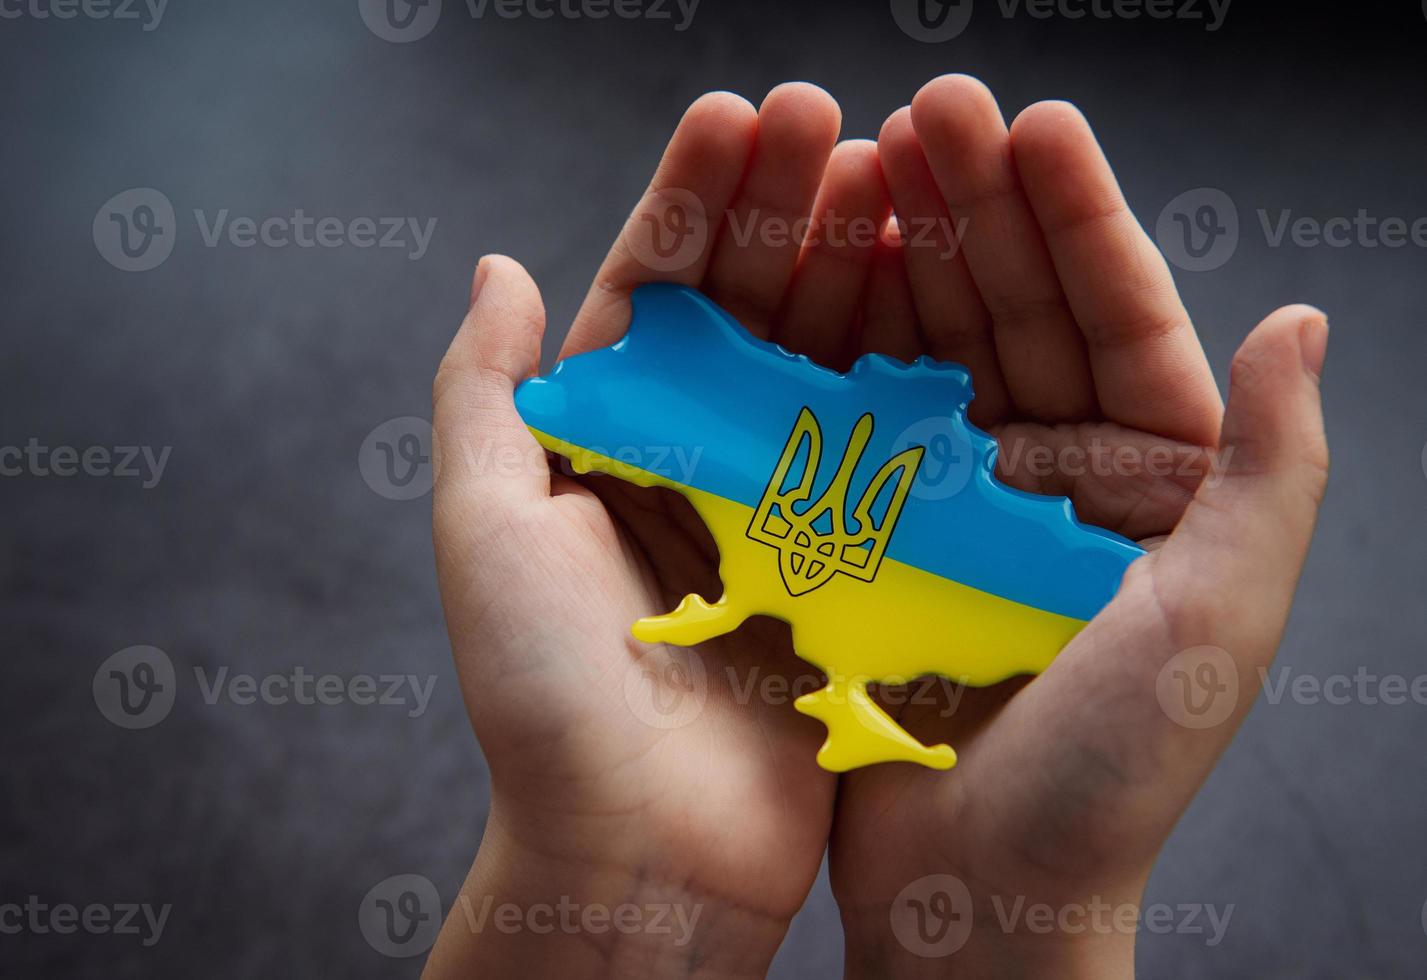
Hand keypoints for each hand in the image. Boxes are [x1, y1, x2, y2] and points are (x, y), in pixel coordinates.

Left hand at [426, 83, 893, 977]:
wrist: (644, 855)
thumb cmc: (545, 699)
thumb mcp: (486, 531)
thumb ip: (485, 397)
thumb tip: (495, 269)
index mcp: (604, 445)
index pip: (650, 293)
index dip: (692, 202)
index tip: (740, 117)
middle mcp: (692, 465)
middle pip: (745, 312)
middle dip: (785, 211)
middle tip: (835, 119)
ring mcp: (778, 512)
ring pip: (820, 364)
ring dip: (852, 270)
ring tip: (894, 179)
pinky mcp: (848, 565)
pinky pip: (879, 453)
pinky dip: (904, 376)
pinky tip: (936, 299)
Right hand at [825, 76, 1328, 977]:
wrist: (982, 890)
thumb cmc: (1111, 773)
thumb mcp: (1216, 620)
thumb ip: (1271, 471)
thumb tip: (1299, 317)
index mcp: (1151, 482)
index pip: (1119, 319)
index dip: (1076, 218)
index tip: (1029, 123)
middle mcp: (1054, 475)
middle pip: (1014, 313)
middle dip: (973, 208)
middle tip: (923, 112)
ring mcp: (957, 498)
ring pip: (928, 349)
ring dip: (896, 256)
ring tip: (852, 164)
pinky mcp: (874, 532)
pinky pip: (854, 419)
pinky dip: (832, 346)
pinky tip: (807, 274)